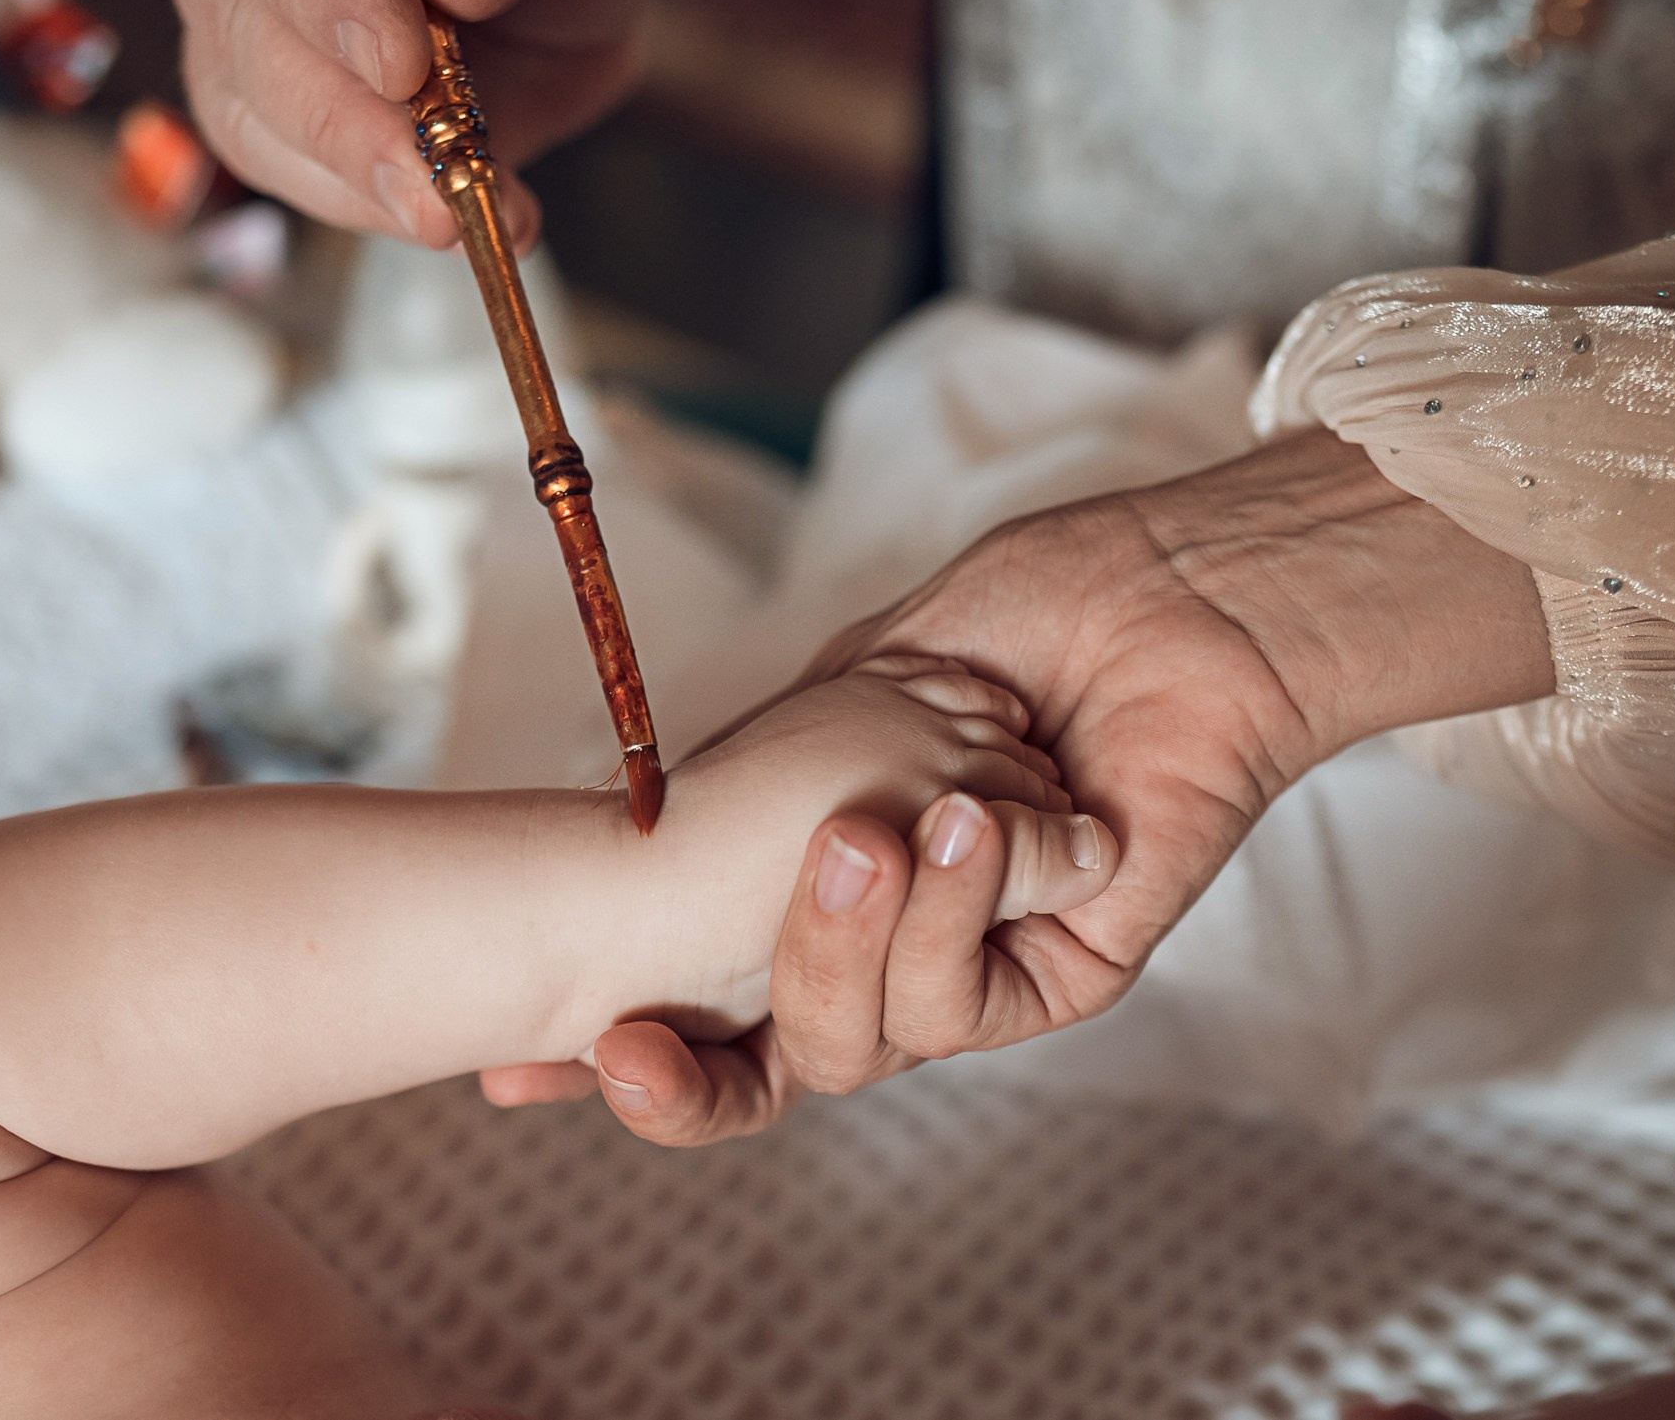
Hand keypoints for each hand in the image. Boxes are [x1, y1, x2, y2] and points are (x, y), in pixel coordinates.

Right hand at [167, 0, 677, 247]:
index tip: (400, 65)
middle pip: (244, 30)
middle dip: (341, 119)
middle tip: (427, 178)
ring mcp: (252, 31)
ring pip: (250, 114)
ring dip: (358, 179)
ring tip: (451, 213)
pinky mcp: (273, 116)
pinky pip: (289, 173)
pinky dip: (370, 206)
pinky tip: (445, 216)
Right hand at [486, 433, 1554, 1140]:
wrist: (1160, 590)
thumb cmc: (1016, 623)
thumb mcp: (847, 689)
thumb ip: (756, 769)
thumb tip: (626, 843)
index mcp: (818, 911)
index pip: (709, 1032)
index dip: (626, 1070)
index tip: (513, 1084)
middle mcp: (890, 964)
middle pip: (771, 1071)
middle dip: (692, 1067)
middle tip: (630, 1020)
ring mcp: (975, 979)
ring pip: (862, 1044)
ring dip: (839, 945)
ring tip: (861, 831)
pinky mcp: (1065, 976)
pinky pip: (973, 1002)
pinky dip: (948, 918)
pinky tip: (952, 825)